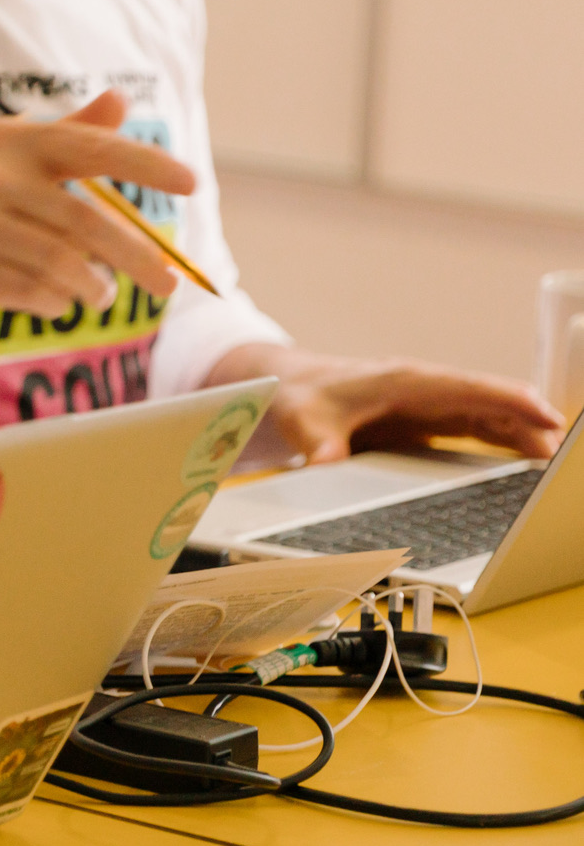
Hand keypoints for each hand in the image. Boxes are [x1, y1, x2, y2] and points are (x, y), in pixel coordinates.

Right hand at [0, 89, 196, 319]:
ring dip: (90, 287)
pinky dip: (53, 302)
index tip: (191, 184)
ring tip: (101, 296)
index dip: (144, 163)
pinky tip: (55, 303)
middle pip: (82, 220)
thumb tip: (121, 101)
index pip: (90, 148)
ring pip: (57, 263)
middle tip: (169, 284)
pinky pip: (26, 292)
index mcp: (8, 141)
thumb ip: (65, 134)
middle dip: (134, 256)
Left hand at [213, 343, 566, 465]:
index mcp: (402, 381)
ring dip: (522, 434)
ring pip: (487, 415)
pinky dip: (504, 439)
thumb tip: (324, 464)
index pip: (464, 388)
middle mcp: (423, 389)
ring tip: (554, 463)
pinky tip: (529, 458)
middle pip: (487, 403)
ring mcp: (428, 404)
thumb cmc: (298, 397)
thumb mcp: (301, 420)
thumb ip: (315, 443)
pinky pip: (475, 427)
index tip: (544, 413)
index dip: (506, 399)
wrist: (289, 389)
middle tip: (560, 454)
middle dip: (528, 423)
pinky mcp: (427, 421)